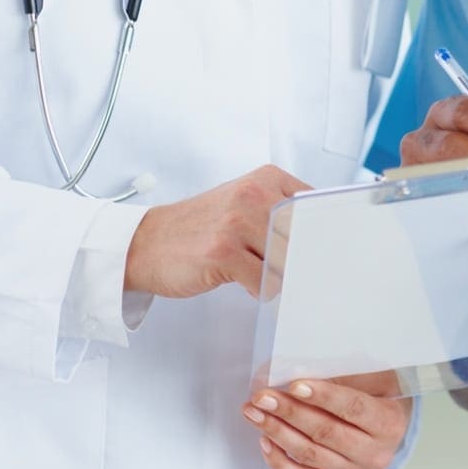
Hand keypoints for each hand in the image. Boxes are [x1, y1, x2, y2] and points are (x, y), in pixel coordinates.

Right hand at [124, 164, 308, 298]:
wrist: (146, 242)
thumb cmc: (200, 226)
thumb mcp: (244, 202)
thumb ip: (280, 210)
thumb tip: (321, 236)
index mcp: (266, 179)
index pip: (314, 206)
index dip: (319, 233)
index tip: (320, 248)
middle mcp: (254, 195)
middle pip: (303, 236)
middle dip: (298, 259)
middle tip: (289, 269)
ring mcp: (238, 223)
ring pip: (286, 261)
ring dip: (277, 276)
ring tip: (256, 270)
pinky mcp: (224, 253)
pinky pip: (264, 282)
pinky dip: (260, 289)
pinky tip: (243, 281)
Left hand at [243, 372, 412, 468]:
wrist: (390, 428)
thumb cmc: (382, 395)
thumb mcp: (378, 378)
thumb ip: (349, 377)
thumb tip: (304, 373)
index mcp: (389, 423)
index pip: (353, 408)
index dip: (323, 396)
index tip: (294, 385)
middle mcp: (373, 453)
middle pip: (326, 432)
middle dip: (289, 412)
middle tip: (262, 397)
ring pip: (309, 454)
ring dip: (277, 432)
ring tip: (254, 413)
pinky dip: (279, 461)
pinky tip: (264, 440)